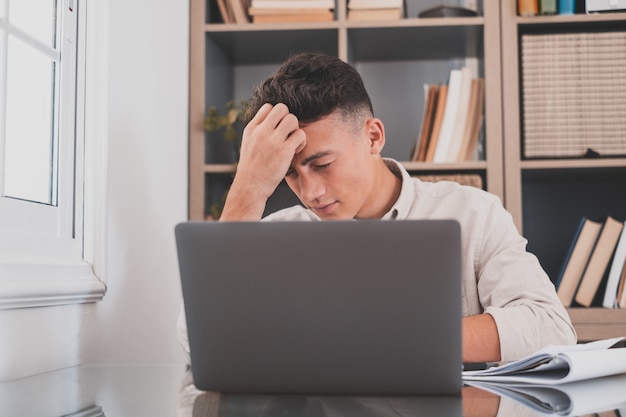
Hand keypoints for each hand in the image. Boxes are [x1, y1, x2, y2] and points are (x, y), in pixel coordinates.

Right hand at [220, 103, 305, 220]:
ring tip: (292, 142)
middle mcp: (261, 131)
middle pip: (282, 108)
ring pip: (292, 119)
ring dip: (296, 129)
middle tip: (288, 133)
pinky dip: (301, 141)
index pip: (268, 107)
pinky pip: (300, 134)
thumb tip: (270, 119)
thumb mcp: (249, 144)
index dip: (277, 115)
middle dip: (288, 118)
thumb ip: (258, 130)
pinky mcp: (284, 151)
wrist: (250, 186)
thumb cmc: (253, 168)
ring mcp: (272, 141)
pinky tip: (296, 150)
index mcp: (252, 128)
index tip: (278, 128)